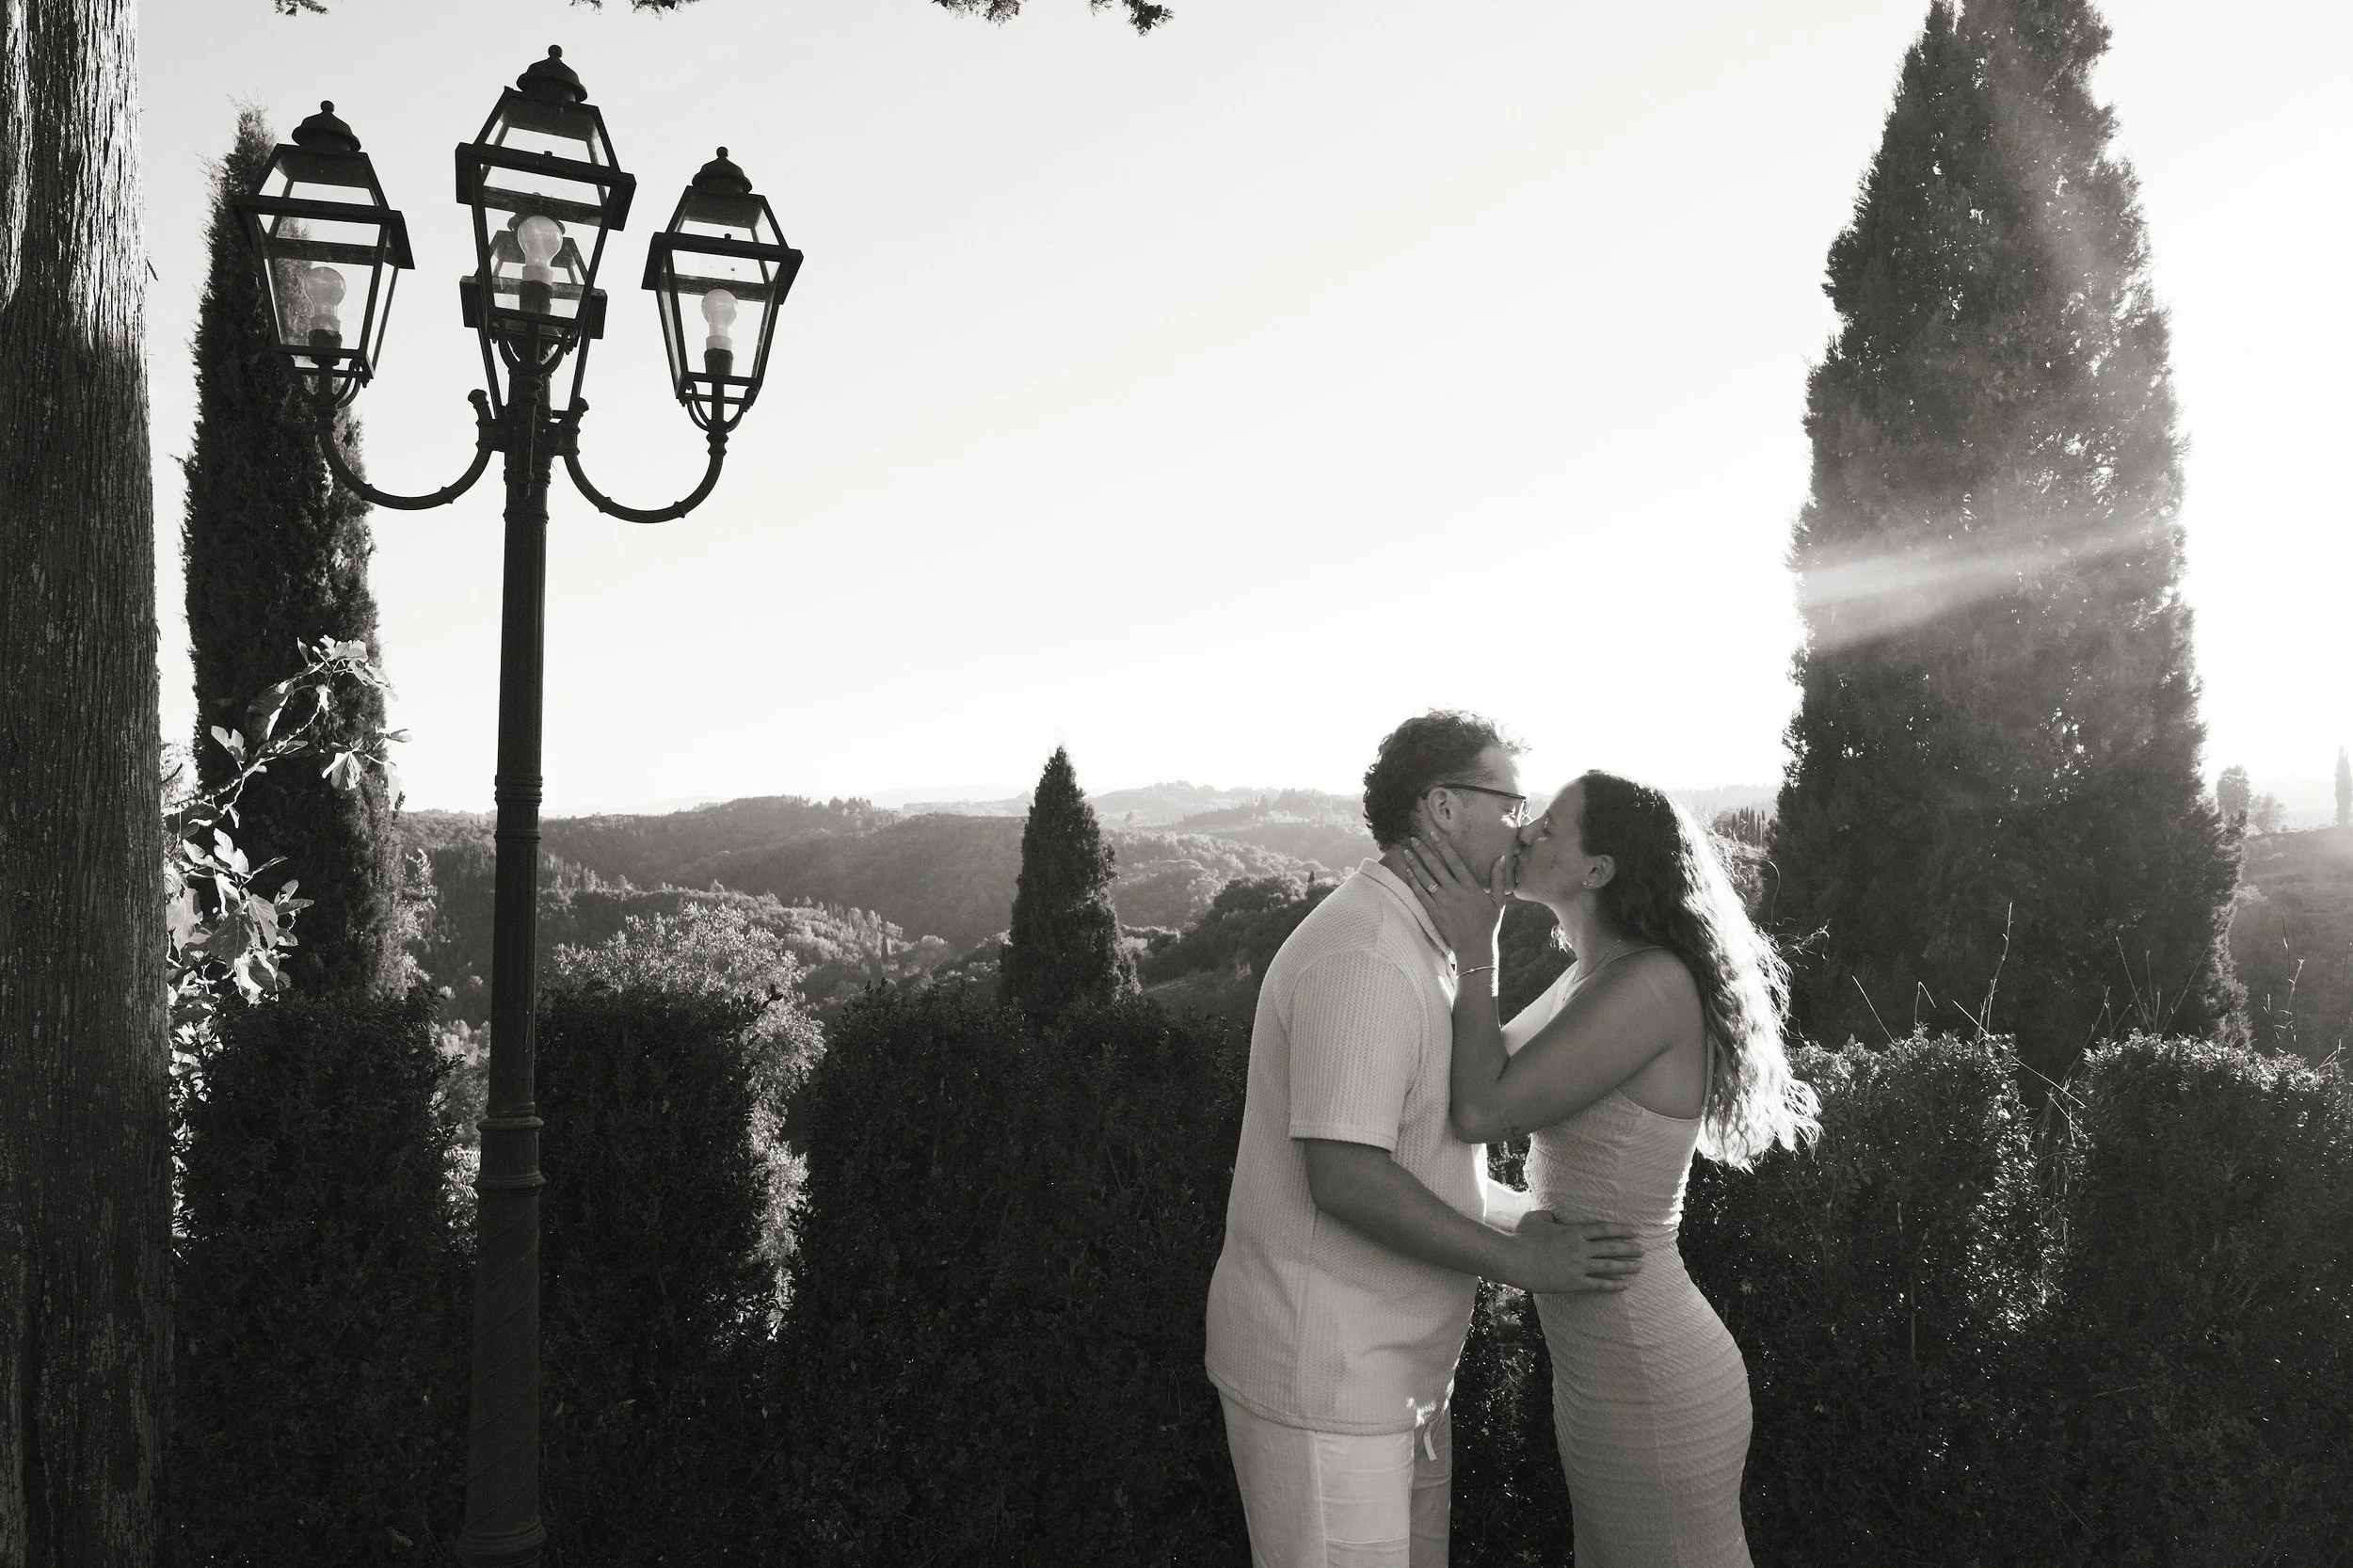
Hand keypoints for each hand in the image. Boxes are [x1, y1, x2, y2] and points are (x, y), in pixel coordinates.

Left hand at [1403, 834, 1507, 962]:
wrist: (1475, 947)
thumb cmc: (1488, 924)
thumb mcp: (1498, 901)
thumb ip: (1498, 878)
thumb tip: (1502, 857)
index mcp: (1470, 886)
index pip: (1455, 861)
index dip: (1443, 847)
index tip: (1433, 835)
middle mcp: (1455, 892)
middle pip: (1436, 867)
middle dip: (1424, 851)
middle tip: (1413, 839)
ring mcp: (1443, 902)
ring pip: (1426, 879)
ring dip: (1415, 864)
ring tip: (1406, 852)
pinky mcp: (1434, 913)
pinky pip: (1421, 894)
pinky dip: (1413, 882)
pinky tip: (1408, 872)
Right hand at [1508, 1211, 1641, 1293]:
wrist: (1514, 1260)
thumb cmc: (1522, 1237)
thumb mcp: (1537, 1218)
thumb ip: (1551, 1216)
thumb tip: (1557, 1217)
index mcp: (1573, 1231)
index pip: (1603, 1229)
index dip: (1620, 1230)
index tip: (1634, 1231)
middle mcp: (1580, 1248)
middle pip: (1610, 1247)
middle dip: (1629, 1248)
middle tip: (1643, 1249)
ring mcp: (1578, 1266)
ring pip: (1608, 1266)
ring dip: (1626, 1266)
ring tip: (1639, 1267)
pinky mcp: (1573, 1282)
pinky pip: (1597, 1285)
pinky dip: (1612, 1285)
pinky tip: (1624, 1285)